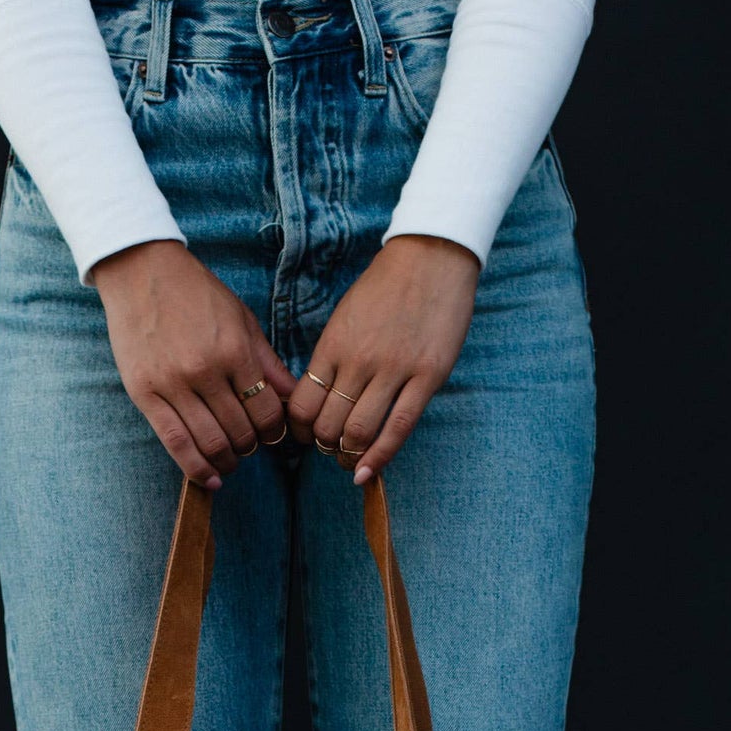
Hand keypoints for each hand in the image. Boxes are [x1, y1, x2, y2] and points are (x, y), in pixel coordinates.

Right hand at [91, 240, 294, 486]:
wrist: (141, 271)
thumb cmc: (196, 294)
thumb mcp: (241, 320)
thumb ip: (268, 363)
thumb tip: (295, 399)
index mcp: (234, 350)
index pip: (266, 411)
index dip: (274, 431)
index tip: (272, 434)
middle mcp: (204, 370)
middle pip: (240, 431)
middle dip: (250, 446)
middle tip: (249, 445)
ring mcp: (172, 384)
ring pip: (210, 443)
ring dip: (226, 460)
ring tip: (230, 460)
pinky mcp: (144, 393)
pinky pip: (174, 443)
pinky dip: (196, 468)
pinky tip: (209, 479)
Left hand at [287, 235, 480, 482]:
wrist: (431, 257)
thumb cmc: (386, 287)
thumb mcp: (346, 316)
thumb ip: (333, 356)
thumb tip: (319, 396)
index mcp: (333, 344)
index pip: (302, 403)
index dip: (299, 430)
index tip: (305, 436)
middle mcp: (358, 360)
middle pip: (327, 424)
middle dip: (324, 446)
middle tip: (330, 449)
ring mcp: (394, 370)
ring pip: (359, 431)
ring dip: (349, 455)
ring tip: (350, 459)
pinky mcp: (426, 377)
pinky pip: (398, 427)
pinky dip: (380, 457)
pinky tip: (368, 473)